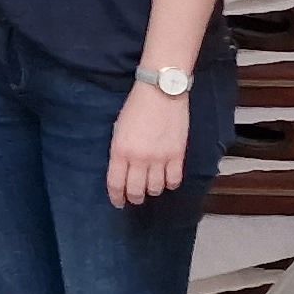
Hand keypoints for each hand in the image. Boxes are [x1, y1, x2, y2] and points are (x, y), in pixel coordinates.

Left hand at [109, 84, 192, 208]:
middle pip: (136, 191)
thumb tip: (123, 171)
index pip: (116, 184)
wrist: (161, 91)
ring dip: (152, 190)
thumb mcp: (119, 130)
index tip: (118, 202)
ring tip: (151, 185)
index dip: (117, 198)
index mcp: (120, 151)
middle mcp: (139, 158)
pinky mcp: (177, 155)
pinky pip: (174, 180)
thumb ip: (120, 152)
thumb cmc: (137, 107)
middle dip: (134, 198)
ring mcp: (159, 158)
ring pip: (156, 189)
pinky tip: (167, 179)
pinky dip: (170, 184)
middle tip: (135, 197)